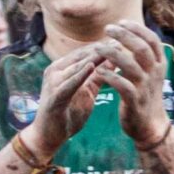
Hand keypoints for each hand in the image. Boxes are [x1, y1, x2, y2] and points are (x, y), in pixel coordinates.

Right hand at [28, 45, 111, 159]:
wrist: (49, 135)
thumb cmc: (69, 112)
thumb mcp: (87, 91)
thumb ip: (98, 76)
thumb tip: (115, 61)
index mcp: (63, 68)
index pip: (86, 53)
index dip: (105, 46)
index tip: (124, 38)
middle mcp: (55, 71)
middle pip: (81, 56)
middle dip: (102, 48)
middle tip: (121, 39)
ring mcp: (53, 83)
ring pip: (76, 66)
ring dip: (94, 57)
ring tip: (111, 49)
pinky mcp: (53, 96)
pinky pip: (68, 83)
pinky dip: (80, 74)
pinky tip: (92, 67)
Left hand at [100, 22, 172, 147]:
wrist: (149, 124)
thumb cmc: (145, 95)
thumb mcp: (149, 73)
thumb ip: (142, 56)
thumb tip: (132, 34)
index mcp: (159, 65)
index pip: (152, 40)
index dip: (137, 29)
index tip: (121, 22)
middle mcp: (155, 74)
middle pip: (142, 49)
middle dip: (124, 36)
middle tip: (108, 29)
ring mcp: (145, 87)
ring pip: (130, 65)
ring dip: (112, 54)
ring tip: (98, 47)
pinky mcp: (134, 101)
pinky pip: (122, 85)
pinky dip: (109, 76)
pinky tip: (98, 71)